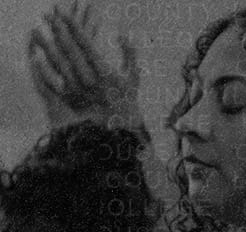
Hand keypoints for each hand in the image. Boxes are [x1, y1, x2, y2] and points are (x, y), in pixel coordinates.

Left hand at [28, 3, 141, 129]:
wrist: (121, 129)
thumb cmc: (128, 99)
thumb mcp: (134, 76)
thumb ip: (130, 54)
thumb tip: (122, 34)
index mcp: (106, 72)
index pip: (86, 43)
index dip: (73, 26)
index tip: (63, 12)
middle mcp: (91, 79)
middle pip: (70, 49)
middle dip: (58, 30)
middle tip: (48, 14)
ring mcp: (79, 90)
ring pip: (59, 62)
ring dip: (46, 45)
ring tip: (36, 29)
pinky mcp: (70, 98)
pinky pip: (53, 82)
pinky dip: (43, 68)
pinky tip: (36, 55)